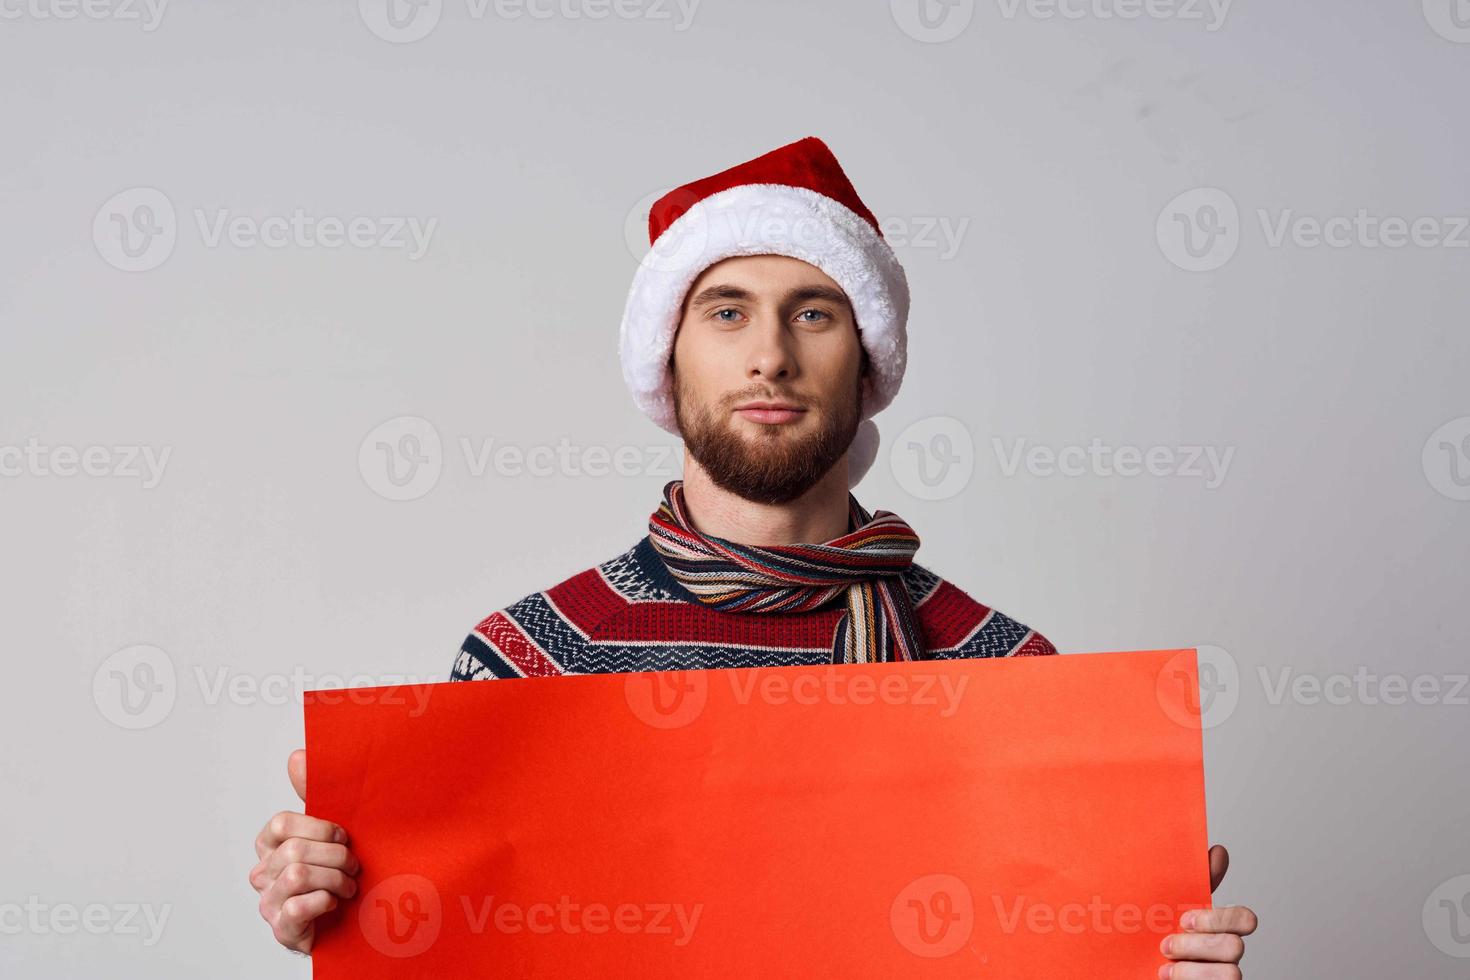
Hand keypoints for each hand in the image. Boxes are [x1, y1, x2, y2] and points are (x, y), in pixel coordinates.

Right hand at [249, 749, 359, 953]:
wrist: (349, 919)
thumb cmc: (336, 871)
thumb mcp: (330, 830)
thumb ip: (313, 794)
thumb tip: (298, 755)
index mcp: (271, 845)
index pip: (281, 823)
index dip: (318, 826)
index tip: (343, 834)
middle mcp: (263, 872)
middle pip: (295, 850)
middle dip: (335, 856)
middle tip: (354, 865)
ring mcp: (269, 901)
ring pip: (298, 875)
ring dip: (335, 879)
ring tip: (348, 886)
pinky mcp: (281, 928)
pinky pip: (298, 907)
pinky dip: (325, 902)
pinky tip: (334, 903)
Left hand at [1158, 844, 1256, 977]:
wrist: (1137, 968)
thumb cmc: (1154, 938)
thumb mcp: (1167, 907)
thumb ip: (1191, 884)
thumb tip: (1219, 851)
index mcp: (1218, 929)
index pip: (1245, 920)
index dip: (1219, 918)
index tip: (1184, 919)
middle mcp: (1226, 954)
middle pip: (1235, 946)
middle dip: (1198, 945)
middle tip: (1167, 943)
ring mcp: (1222, 975)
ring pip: (1233, 972)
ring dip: (1193, 967)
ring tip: (1165, 963)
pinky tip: (1167, 975)